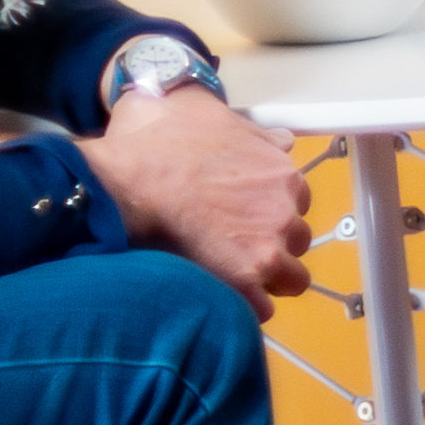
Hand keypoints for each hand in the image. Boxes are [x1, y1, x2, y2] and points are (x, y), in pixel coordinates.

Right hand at [91, 80, 311, 308]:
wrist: (126, 183)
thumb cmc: (159, 145)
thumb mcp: (213, 116)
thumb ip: (255, 133)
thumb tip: (282, 139)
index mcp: (282, 176)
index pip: (297, 204)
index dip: (271, 214)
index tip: (246, 219)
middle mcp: (284, 213)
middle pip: (296, 241)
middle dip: (271, 245)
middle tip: (232, 246)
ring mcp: (269, 249)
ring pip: (290, 279)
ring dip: (266, 280)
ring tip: (230, 276)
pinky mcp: (245, 281)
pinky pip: (262, 308)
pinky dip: (244, 306)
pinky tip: (220, 294)